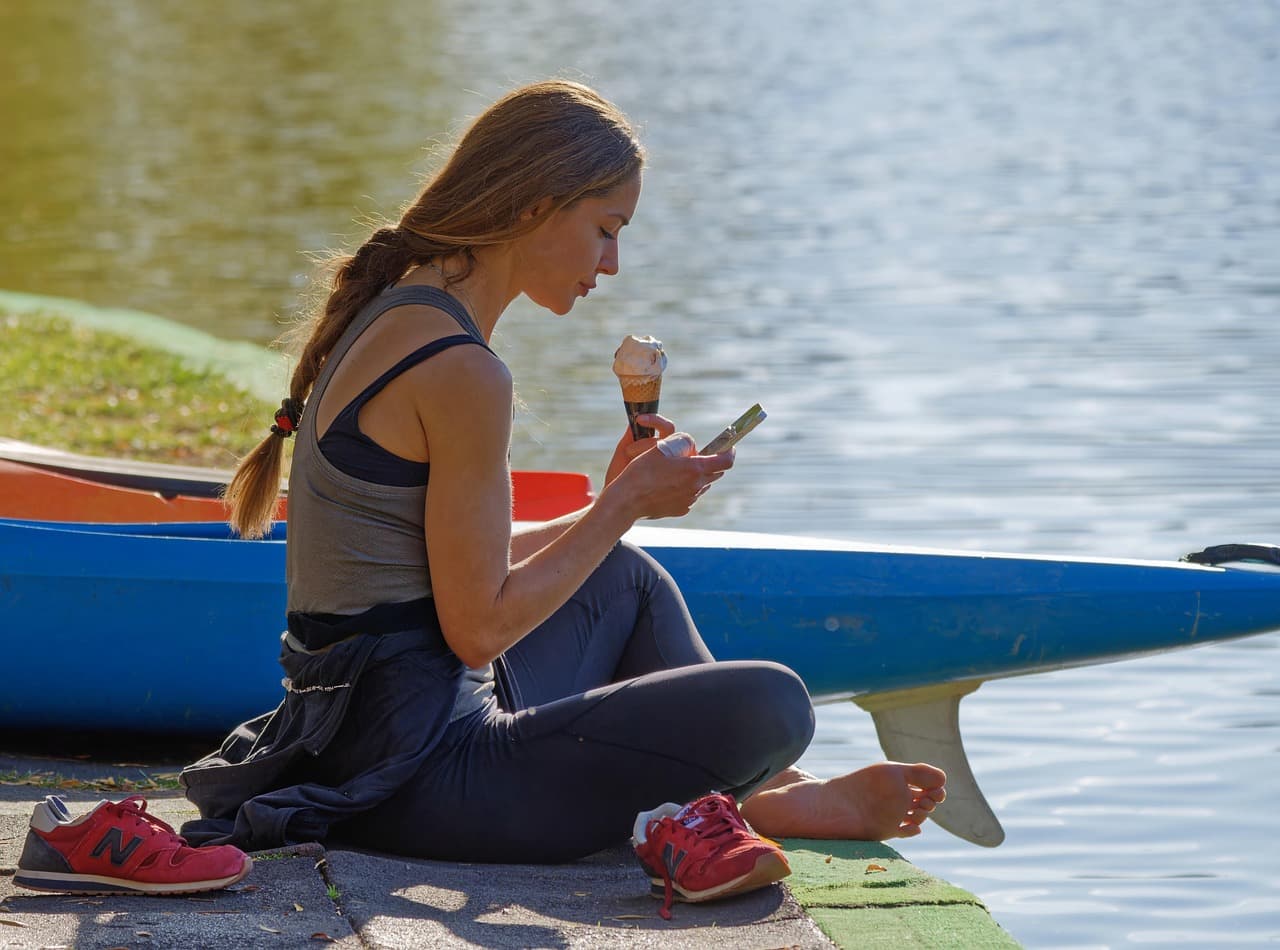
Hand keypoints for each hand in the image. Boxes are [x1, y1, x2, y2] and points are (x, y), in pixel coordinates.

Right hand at [602, 421, 735, 521]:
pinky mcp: (681, 509)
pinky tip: (668, 484)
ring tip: (679, 470)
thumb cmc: (642, 472)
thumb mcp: (661, 447)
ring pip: (702, 484)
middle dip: (712, 462)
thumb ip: (683, 442)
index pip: (725, 460)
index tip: (728, 446)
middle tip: (699, 456)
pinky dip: (685, 488)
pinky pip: (690, 495)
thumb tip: (693, 448)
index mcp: (695, 469)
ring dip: (697, 476)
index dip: (729, 451)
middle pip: (716, 473)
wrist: (627, 500)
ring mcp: (690, 500)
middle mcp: (696, 486)